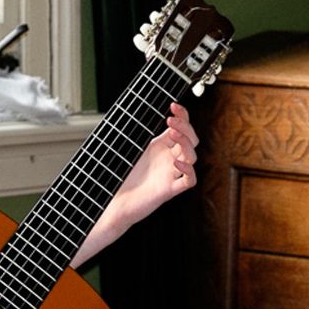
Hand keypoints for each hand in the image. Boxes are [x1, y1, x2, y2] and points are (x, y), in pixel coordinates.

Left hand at [107, 102, 200, 228]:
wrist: (116, 203)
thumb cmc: (122, 178)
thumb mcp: (133, 150)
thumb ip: (142, 135)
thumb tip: (141, 112)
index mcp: (162, 148)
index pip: (181, 129)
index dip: (183, 116)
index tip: (173, 105)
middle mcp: (170, 160)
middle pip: (191, 140)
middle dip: (185, 127)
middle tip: (171, 120)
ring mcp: (171, 174)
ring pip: (192, 157)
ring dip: (186, 143)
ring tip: (172, 134)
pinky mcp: (170, 190)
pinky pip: (189, 180)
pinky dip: (188, 170)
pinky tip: (176, 162)